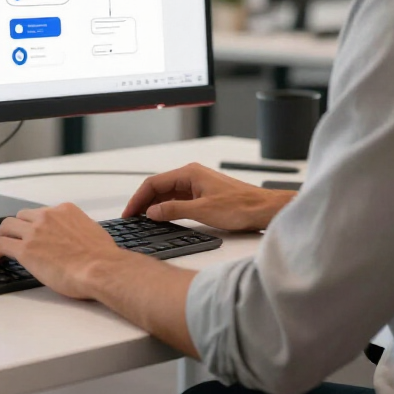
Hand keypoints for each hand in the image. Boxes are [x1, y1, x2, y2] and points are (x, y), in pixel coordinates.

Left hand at [0, 202, 122, 298]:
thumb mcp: (92, 232)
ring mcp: (35, 231)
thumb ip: (78, 230)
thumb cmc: (103, 257)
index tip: (33, 233)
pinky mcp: (25, 249)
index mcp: (65, 210)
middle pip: (22, 216)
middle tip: (14, 239)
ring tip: (1, 247)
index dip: (35, 224)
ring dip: (3, 236)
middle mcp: (48, 216)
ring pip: (7, 226)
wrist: (101, 268)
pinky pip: (1, 245)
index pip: (42, 213)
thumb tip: (75, 239)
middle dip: (17, 228)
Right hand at [122, 163, 295, 231]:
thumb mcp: (202, 211)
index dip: (139, 198)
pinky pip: (179, 199)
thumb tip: (152, 212)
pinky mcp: (204, 195)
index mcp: (190, 173)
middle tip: (132, 218)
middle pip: (159, 187)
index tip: (130, 212)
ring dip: (155, 205)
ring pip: (168, 193)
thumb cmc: (240, 207)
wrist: (264, 210)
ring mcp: (198, 185)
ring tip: (143, 220)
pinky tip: (163, 218)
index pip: (154, 183)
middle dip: (144, 201)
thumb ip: (173, 210)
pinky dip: (168, 208)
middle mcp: (192, 176)